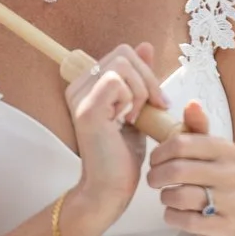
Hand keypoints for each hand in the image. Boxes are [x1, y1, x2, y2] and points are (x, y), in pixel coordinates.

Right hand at [62, 42, 163, 235]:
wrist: (111, 189)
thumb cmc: (122, 156)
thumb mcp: (137, 109)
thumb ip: (139, 79)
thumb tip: (145, 46)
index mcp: (88, 84)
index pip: (123, 53)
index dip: (146, 72)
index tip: (156, 101)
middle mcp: (78, 86)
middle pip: (123, 53)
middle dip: (148, 79)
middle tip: (153, 108)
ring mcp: (79, 96)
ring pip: (122, 64)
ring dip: (141, 91)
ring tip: (137, 118)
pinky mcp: (86, 109)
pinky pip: (116, 82)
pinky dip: (132, 99)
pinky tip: (129, 121)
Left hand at [146, 101, 234, 235]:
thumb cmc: (213, 178)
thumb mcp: (208, 151)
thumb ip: (196, 127)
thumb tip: (192, 103)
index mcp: (225, 149)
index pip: (181, 143)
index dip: (159, 152)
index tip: (154, 160)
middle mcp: (231, 173)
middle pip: (178, 170)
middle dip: (156, 176)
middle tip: (152, 179)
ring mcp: (229, 201)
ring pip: (180, 196)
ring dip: (165, 197)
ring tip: (166, 196)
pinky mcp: (223, 226)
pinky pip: (185, 220)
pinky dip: (172, 216)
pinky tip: (174, 212)